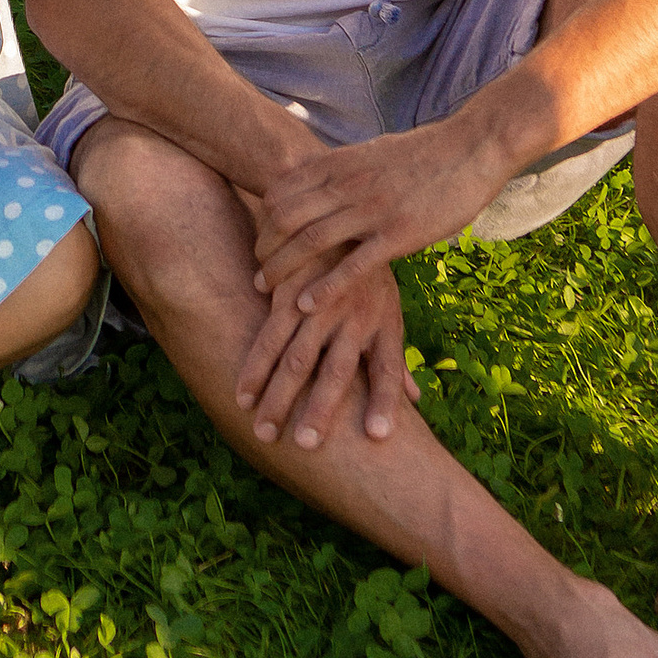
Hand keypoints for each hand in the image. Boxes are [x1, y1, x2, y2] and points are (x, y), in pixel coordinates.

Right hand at [232, 253, 420, 453]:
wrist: (338, 213)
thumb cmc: (367, 276)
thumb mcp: (390, 313)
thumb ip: (396, 361)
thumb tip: (415, 402)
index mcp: (383, 324)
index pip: (389, 370)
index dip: (385, 401)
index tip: (378, 435)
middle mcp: (354, 316)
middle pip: (336, 371)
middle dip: (319, 409)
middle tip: (302, 444)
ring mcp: (321, 302)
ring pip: (295, 353)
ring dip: (276, 392)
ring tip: (260, 425)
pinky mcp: (290, 288)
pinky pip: (269, 329)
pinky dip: (256, 361)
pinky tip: (242, 389)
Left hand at [248, 124, 509, 326]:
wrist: (472, 147)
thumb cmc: (425, 152)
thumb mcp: (373, 151)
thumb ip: (344, 167)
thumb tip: (319, 177)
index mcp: (340, 163)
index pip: (282, 191)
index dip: (263, 217)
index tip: (260, 238)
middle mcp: (349, 185)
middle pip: (286, 218)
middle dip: (264, 247)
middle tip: (257, 270)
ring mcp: (372, 210)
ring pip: (311, 242)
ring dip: (282, 269)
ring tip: (266, 289)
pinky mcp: (398, 234)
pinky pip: (352, 266)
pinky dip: (324, 287)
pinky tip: (306, 305)